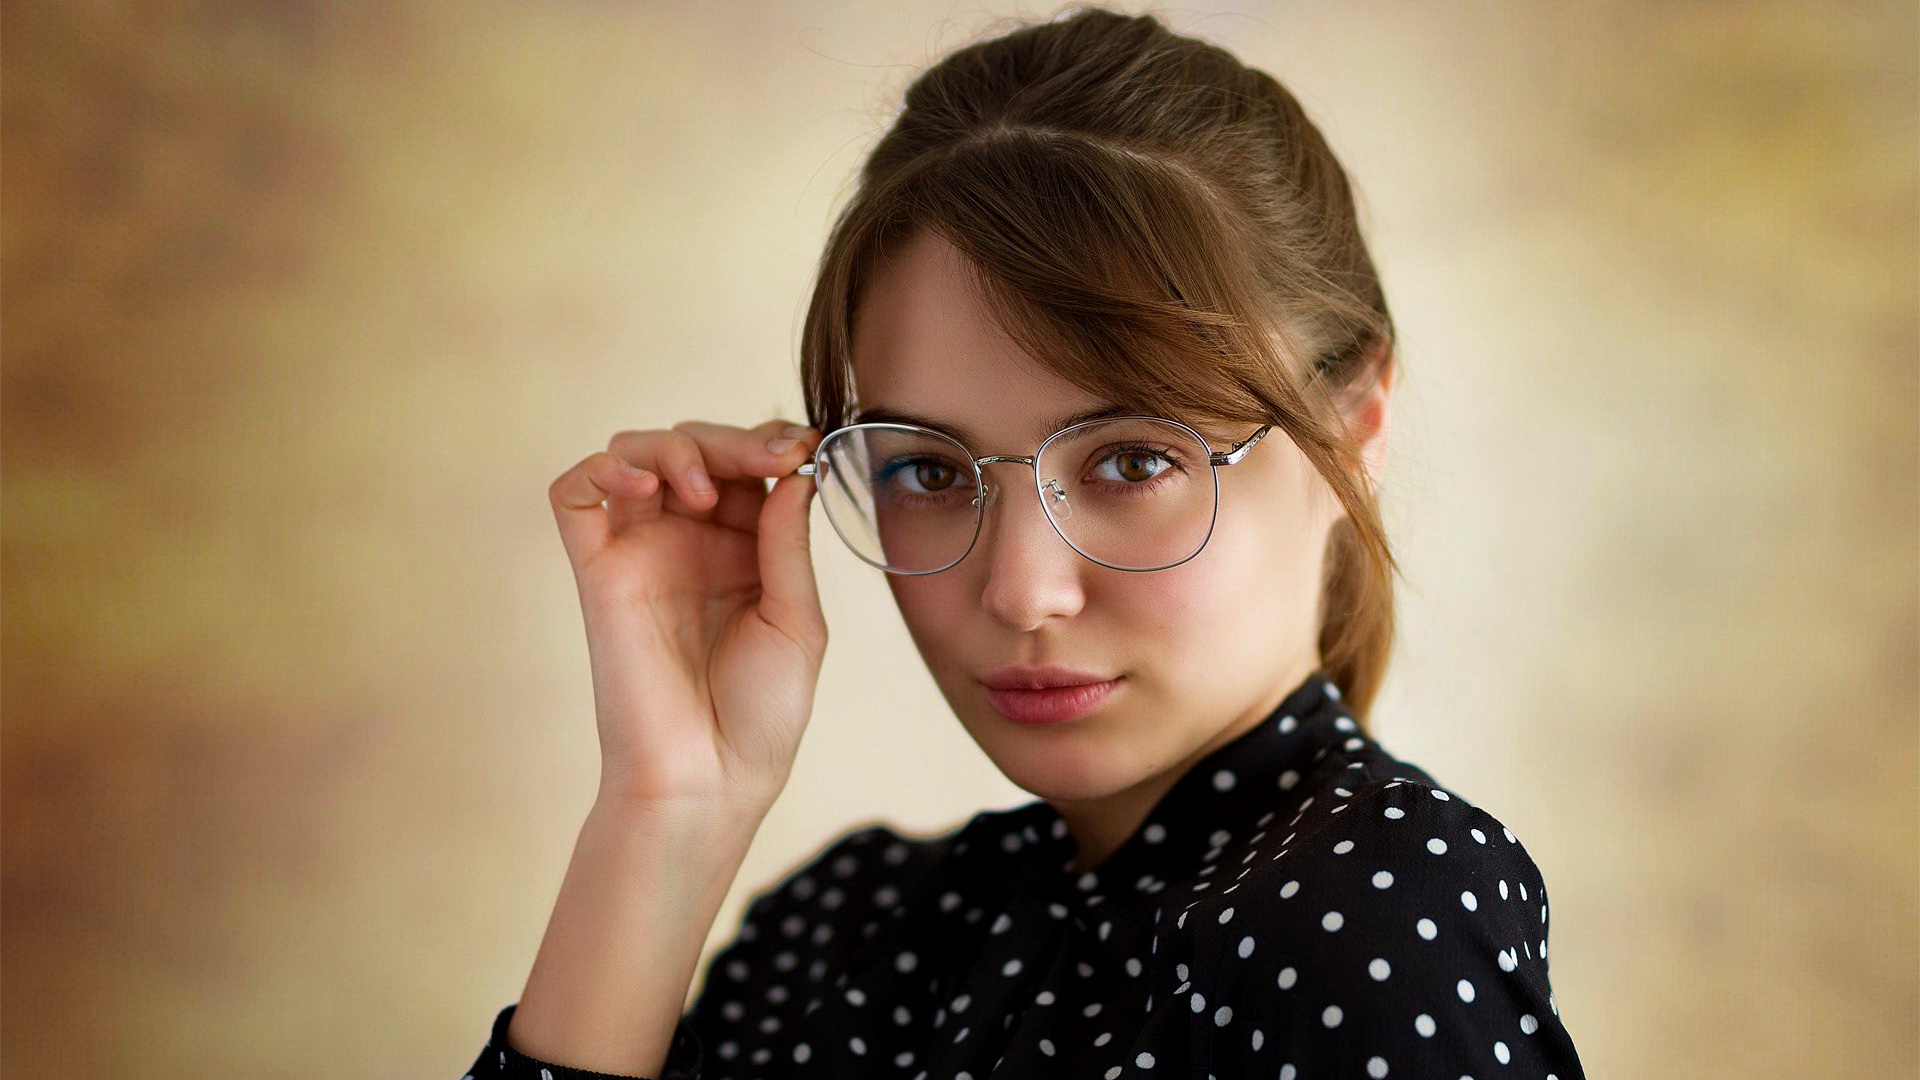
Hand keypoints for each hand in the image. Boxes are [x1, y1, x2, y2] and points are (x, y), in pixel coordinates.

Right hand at [546, 418, 825, 815]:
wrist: (708, 778)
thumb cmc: (759, 714)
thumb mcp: (797, 620)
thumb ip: (789, 542)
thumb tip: (795, 468)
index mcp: (747, 548)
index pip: (749, 465)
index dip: (772, 443)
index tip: (803, 449)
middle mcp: (691, 540)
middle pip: (695, 447)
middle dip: (732, 439)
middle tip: (767, 459)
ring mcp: (641, 550)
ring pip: (634, 453)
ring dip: (671, 448)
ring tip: (702, 490)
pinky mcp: (597, 569)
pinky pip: (576, 494)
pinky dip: (602, 469)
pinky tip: (644, 488)